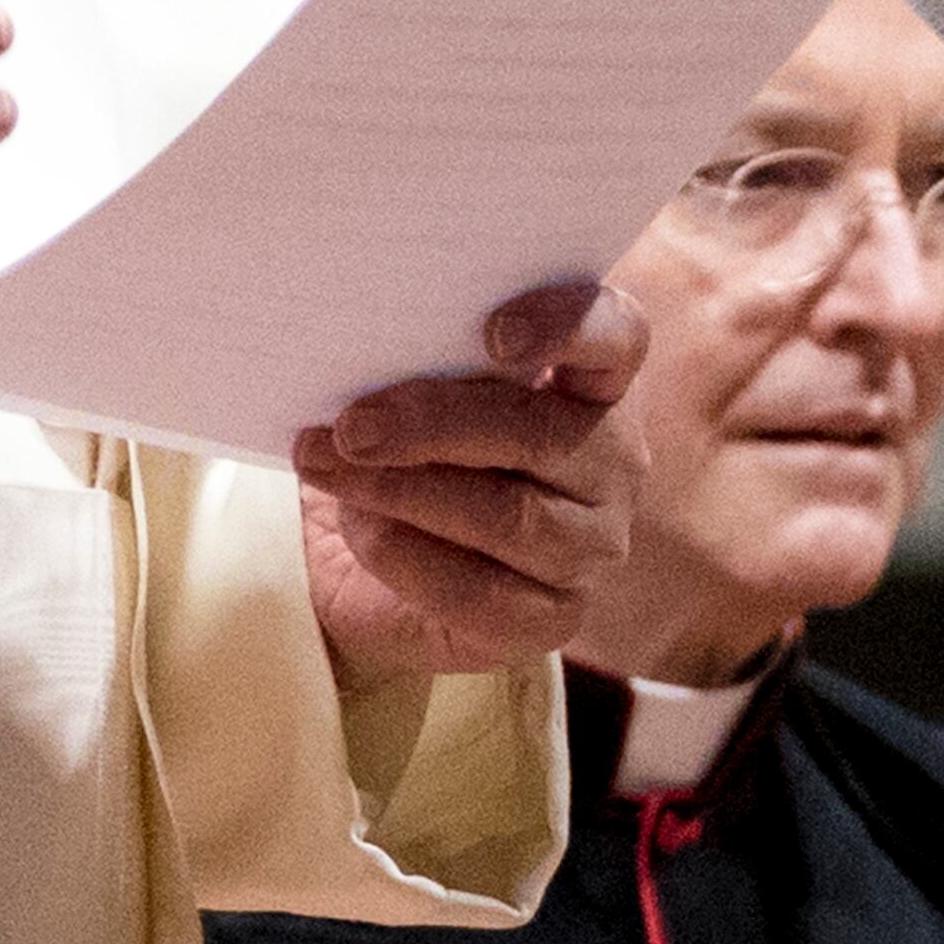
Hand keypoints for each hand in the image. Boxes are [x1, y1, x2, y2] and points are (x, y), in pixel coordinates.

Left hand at [295, 279, 648, 684]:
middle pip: (540, 434)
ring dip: (401, 490)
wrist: (368, 558)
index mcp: (588, 382)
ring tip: (327, 467)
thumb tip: (352, 343)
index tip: (494, 335)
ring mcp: (591, 545)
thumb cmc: (397, 444)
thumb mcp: (400, 388)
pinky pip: (479, 591)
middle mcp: (610, 463)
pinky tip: (359, 531)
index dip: (569, 325)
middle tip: (350, 426)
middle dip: (432, 425)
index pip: (617, 337)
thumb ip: (407, 358)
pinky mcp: (553, 618)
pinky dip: (402, 554)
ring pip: (509, 517)